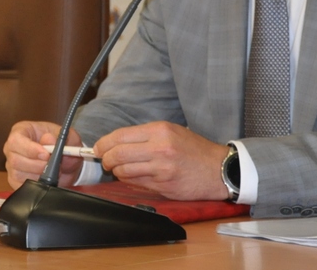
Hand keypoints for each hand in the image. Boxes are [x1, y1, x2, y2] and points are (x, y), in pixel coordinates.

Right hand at [3, 121, 83, 188]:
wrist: (67, 161)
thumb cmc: (62, 144)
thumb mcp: (67, 136)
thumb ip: (59, 137)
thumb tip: (48, 140)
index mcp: (21, 131)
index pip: (16, 140)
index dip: (29, 149)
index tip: (46, 155)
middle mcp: (12, 148)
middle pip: (15, 160)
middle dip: (37, 165)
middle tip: (54, 165)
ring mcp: (11, 165)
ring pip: (18, 175)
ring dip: (39, 176)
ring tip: (54, 172)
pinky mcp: (15, 180)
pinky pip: (21, 186)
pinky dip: (36, 186)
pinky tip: (47, 180)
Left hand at [93, 121, 229, 200]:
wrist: (218, 169)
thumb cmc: (194, 150)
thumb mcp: (171, 132)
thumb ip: (145, 136)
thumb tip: (116, 143)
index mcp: (160, 130)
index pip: (120, 136)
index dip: (103, 143)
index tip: (98, 148)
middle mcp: (159, 148)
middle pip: (117, 154)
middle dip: (105, 159)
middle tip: (105, 161)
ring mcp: (161, 168)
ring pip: (123, 170)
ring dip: (117, 171)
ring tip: (120, 169)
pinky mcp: (163, 185)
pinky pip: (136, 183)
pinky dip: (129, 180)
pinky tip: (134, 176)